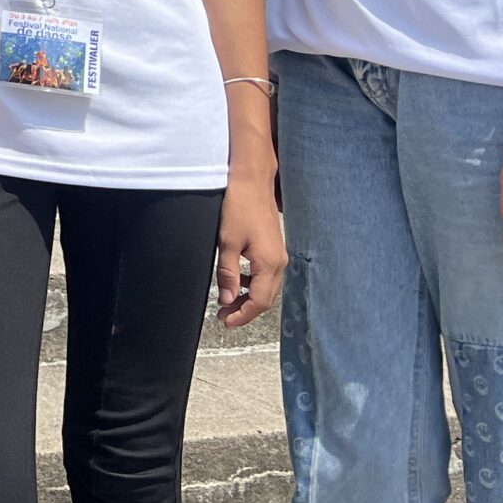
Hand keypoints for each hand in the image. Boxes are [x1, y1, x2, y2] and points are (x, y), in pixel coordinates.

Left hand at [215, 171, 285, 326]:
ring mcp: (279, 255)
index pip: (259, 302)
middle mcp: (279, 262)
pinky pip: (267, 275)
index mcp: (269, 263)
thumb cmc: (239, 207)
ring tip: (228, 301)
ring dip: (249, 298)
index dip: (242, 315)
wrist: (252, 181)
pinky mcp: (275, 248)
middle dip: (245, 311)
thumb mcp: (227, 242)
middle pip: (266, 299)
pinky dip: (253, 284)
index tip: (225, 321)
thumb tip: (227, 300)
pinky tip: (238, 280)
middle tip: (223, 316)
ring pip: (267, 288)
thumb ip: (228, 274)